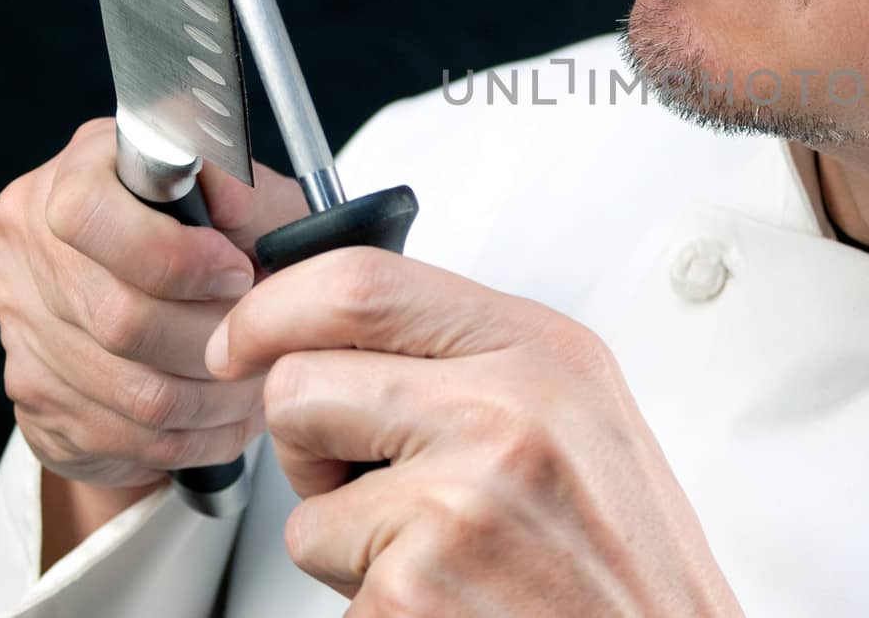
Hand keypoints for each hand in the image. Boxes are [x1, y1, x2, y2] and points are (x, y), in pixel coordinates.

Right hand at [0, 118, 307, 491]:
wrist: (183, 304)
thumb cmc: (225, 239)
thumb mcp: (254, 203)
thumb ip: (244, 193)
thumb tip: (226, 193)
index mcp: (77, 174)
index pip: (86, 215)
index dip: (172, 257)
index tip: (237, 274)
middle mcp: (31, 246)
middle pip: (119, 319)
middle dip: (214, 338)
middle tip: (264, 340)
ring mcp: (23, 326)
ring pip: (133, 391)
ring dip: (216, 397)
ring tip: (259, 381)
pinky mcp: (35, 396)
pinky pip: (127, 437)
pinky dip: (197, 436)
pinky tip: (230, 416)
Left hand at [207, 248, 744, 616]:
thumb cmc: (623, 555)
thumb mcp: (576, 414)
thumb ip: (473, 357)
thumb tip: (343, 329)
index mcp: (543, 353)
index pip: (363, 283)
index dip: (275, 307)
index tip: (245, 339)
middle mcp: (505, 413)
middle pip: (301, 383)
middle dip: (307, 442)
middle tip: (370, 481)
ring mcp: (459, 503)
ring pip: (303, 506)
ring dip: (345, 540)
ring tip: (439, 555)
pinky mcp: (415, 591)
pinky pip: (328, 588)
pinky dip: (370, 604)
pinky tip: (449, 603)